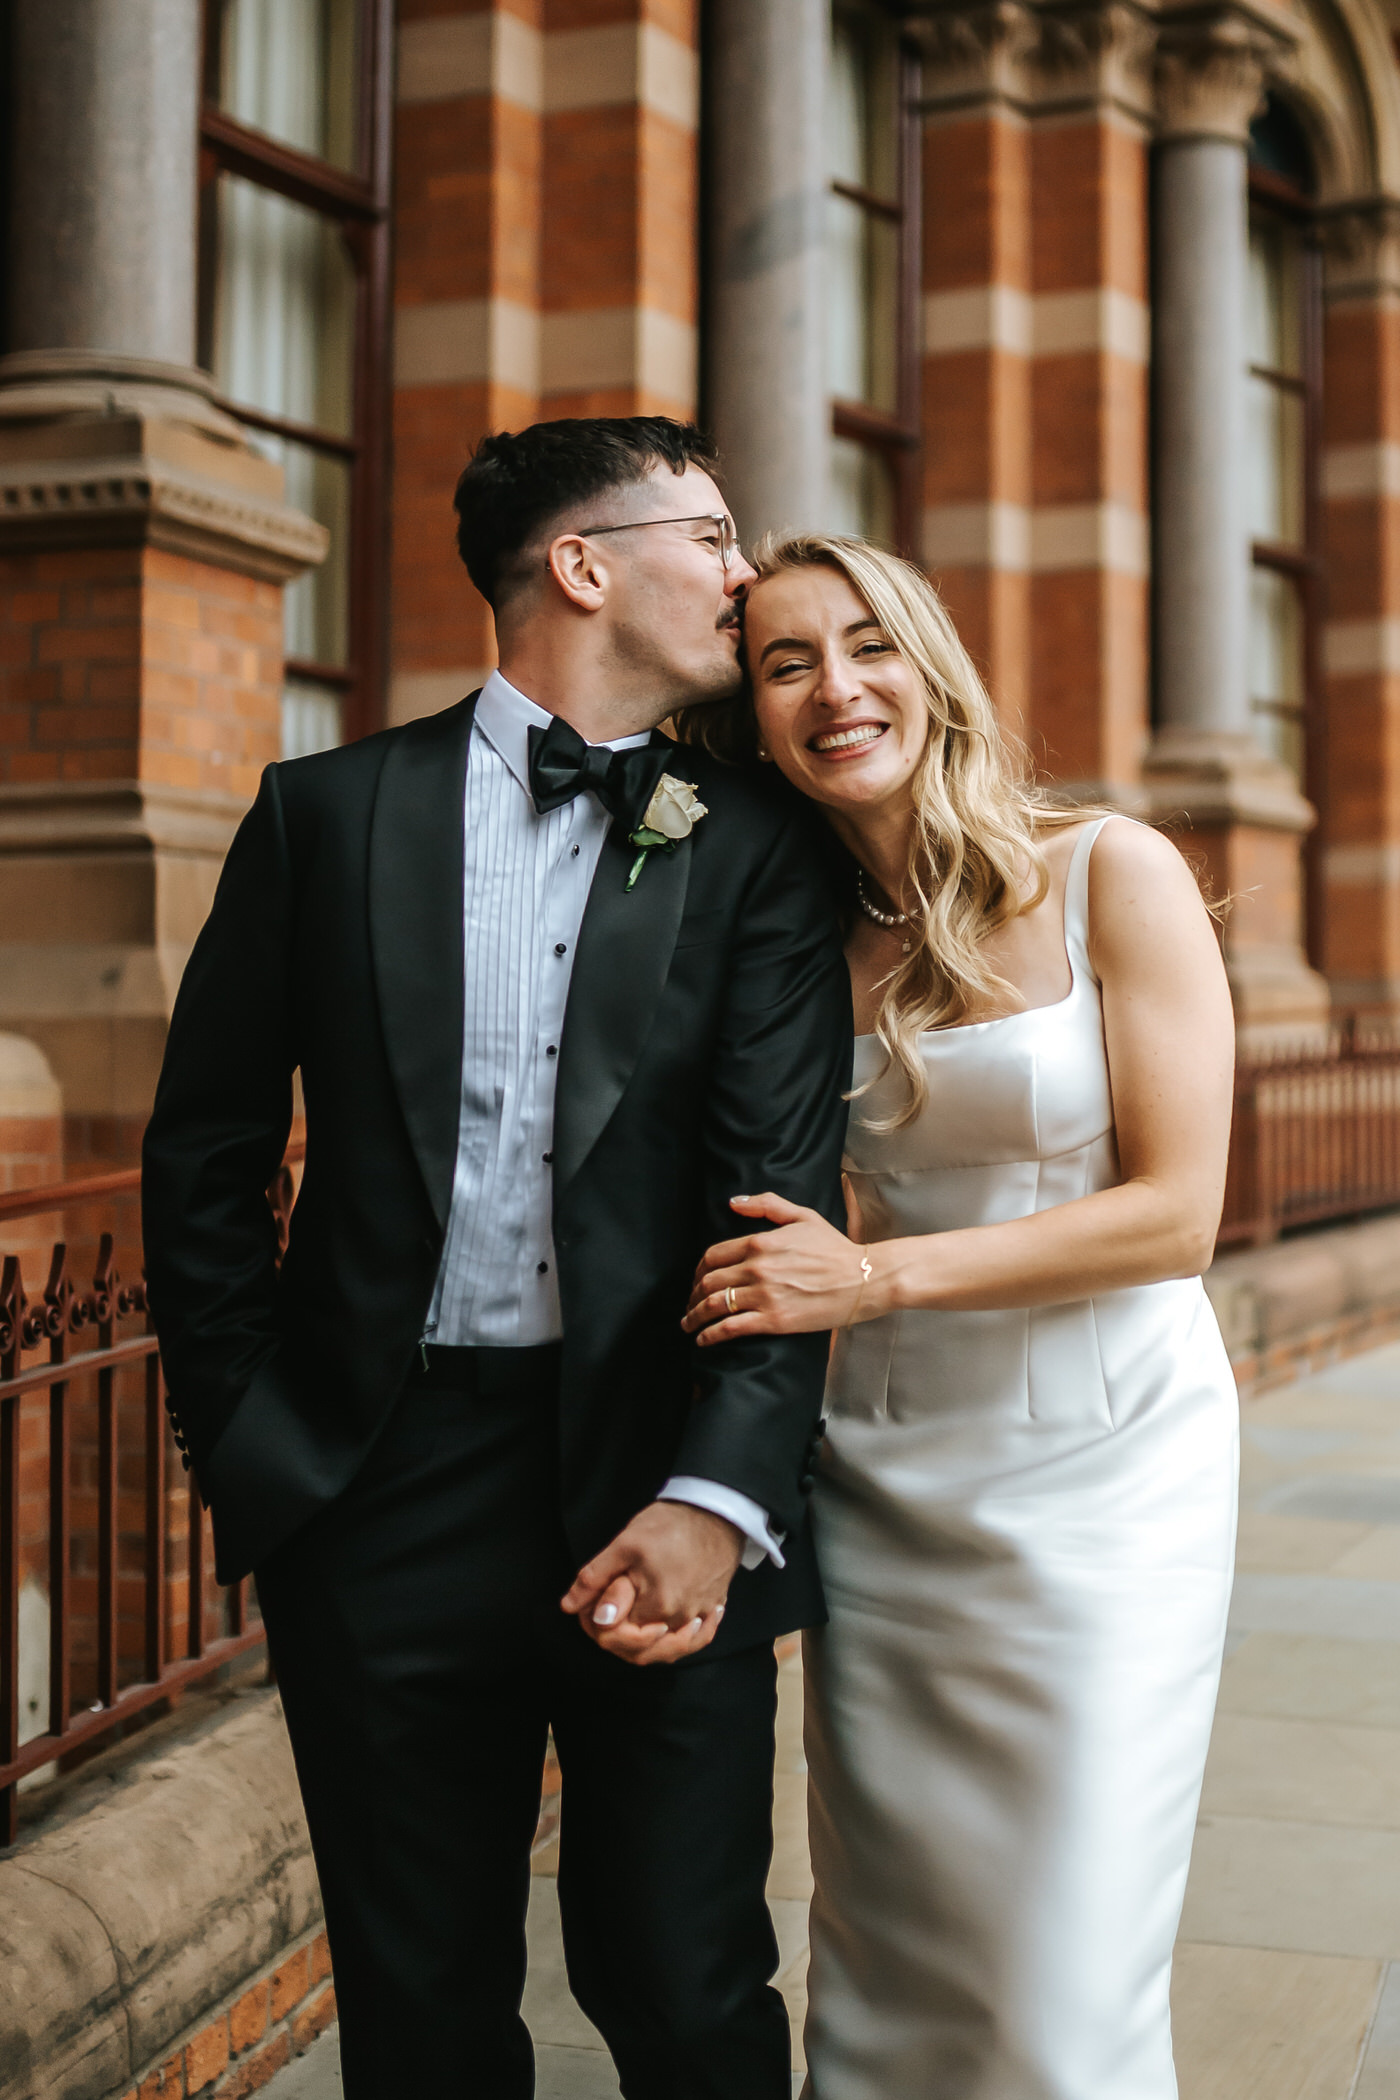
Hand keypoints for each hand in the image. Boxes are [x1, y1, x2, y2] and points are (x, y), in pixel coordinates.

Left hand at [560, 1502, 742, 1666]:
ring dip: (647, 1642)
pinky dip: (682, 1638)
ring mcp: (700, 1615)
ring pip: (667, 1650)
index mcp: (655, 1606)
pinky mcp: (714, 1607)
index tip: (593, 1605)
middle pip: (640, 1651)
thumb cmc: (671, 1524)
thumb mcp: (624, 1544)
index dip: (596, 1625)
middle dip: (618, 1636)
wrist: (716, 1510)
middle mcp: (679, 1619)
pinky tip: (672, 1624)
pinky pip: (696, 1639)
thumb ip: (596, 1579)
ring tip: (635, 1620)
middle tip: (610, 1608)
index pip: (614, 1638)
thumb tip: (570, 1606)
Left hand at [681, 1192, 879, 1345]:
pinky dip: (710, 1335)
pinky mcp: (774, 1321)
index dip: (698, 1270)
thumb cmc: (835, 1247)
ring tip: (688, 1324)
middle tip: (690, 1304)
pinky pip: (731, 1328)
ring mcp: (764, 1296)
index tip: (696, 1280)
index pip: (713, 1255)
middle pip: (708, 1282)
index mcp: (760, 1242)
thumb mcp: (802, 1216)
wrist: (863, 1279)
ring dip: (694, 1316)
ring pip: (714, 1306)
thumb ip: (766, 1205)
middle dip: (692, 1295)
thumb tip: (733, 1202)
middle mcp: (757, 1268)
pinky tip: (703, 1340)